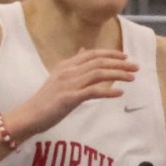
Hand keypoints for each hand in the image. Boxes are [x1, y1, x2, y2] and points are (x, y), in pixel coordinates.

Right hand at [4, 48, 138, 140]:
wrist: (29, 115)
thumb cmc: (46, 99)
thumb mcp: (59, 77)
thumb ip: (73, 64)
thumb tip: (83, 51)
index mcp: (66, 65)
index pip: (92, 54)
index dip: (110, 53)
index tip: (125, 56)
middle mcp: (68, 71)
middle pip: (98, 62)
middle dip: (120, 63)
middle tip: (136, 67)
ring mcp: (68, 84)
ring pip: (98, 74)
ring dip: (118, 74)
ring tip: (132, 78)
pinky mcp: (69, 98)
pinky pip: (93, 92)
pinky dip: (108, 91)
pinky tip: (120, 93)